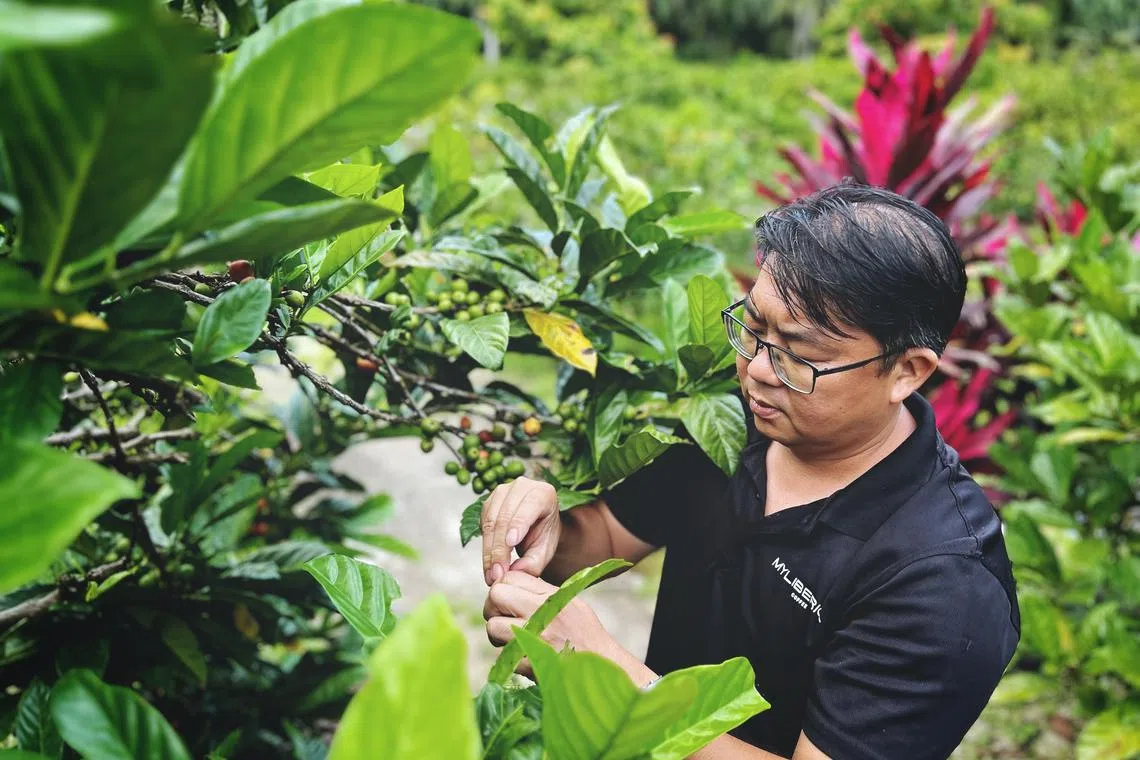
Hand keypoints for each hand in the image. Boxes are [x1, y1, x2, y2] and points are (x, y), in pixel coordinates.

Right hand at [481, 477, 561, 584]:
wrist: (537, 524)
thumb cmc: (544, 534)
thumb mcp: (546, 549)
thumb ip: (535, 561)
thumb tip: (515, 571)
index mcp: (543, 493)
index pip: (529, 507)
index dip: (518, 524)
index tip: (511, 544)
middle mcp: (522, 486)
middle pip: (505, 517)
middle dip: (499, 548)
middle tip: (497, 573)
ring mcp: (502, 491)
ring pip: (490, 521)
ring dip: (489, 550)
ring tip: (491, 573)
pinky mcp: (489, 501)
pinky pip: (483, 524)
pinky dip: (484, 546)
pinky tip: (489, 562)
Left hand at [483, 571, 619, 666]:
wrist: (603, 670)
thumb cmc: (586, 638)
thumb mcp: (572, 605)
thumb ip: (542, 594)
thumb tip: (510, 586)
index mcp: (553, 596)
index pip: (511, 576)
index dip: (504, 588)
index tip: (509, 602)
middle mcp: (544, 612)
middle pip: (496, 594)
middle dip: (494, 608)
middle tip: (504, 620)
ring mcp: (537, 637)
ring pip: (493, 626)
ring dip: (498, 636)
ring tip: (513, 642)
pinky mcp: (531, 663)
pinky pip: (502, 655)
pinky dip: (508, 659)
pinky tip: (524, 659)